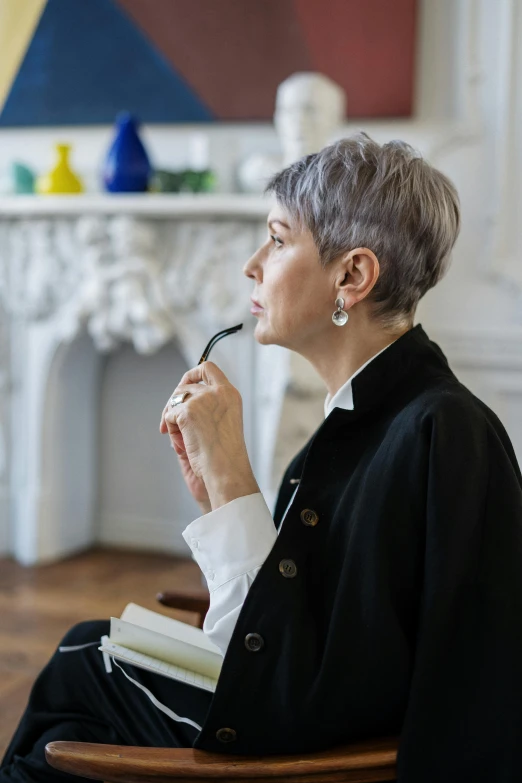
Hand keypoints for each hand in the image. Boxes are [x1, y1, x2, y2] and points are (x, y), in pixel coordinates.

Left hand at [159, 362, 258, 509]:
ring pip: (175, 399)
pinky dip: (170, 428)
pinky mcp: (189, 411)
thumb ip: (207, 407)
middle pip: (185, 385)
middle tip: (170, 420)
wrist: (226, 470)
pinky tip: (181, 443)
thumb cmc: (224, 454)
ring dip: (172, 417)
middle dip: (174, 401)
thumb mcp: (221, 422)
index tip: (183, 386)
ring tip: (178, 437)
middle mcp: (218, 392)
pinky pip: (169, 415)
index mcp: (230, 394)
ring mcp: (203, 399)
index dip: (192, 374)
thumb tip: (178, 401)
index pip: (208, 368)